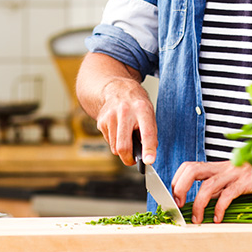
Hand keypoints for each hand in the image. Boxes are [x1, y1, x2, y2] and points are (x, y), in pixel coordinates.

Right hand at [77, 52, 155, 166]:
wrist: (118, 89)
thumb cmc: (137, 105)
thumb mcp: (149, 114)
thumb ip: (150, 134)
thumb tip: (147, 156)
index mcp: (142, 109)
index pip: (146, 133)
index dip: (148, 149)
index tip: (148, 161)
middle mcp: (125, 111)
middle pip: (123, 146)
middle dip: (128, 159)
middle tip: (133, 160)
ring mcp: (110, 116)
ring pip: (115, 147)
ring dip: (122, 150)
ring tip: (127, 138)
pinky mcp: (101, 121)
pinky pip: (108, 141)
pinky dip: (115, 142)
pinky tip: (118, 130)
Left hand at [170, 161, 251, 223]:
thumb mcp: (230, 180)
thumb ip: (216, 188)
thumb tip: (199, 203)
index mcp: (216, 167)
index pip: (189, 166)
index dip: (177, 180)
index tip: (174, 196)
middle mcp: (221, 168)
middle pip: (192, 170)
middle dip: (180, 187)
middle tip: (179, 204)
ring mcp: (233, 174)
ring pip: (208, 185)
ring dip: (198, 204)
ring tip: (196, 219)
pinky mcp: (244, 183)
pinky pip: (228, 195)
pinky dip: (219, 208)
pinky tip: (218, 219)